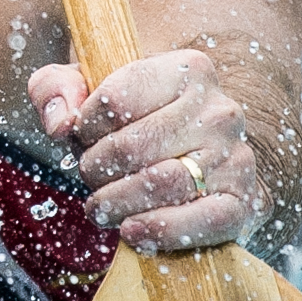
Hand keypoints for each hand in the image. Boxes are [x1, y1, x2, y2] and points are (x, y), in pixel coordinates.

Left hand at [29, 49, 266, 251]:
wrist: (195, 155)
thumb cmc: (134, 120)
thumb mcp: (89, 89)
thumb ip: (56, 88)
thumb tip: (60, 123)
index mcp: (187, 69)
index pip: (112, 100)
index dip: (84, 127)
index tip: (85, 137)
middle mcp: (219, 109)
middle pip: (130, 148)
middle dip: (95, 171)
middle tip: (91, 178)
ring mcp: (236, 156)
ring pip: (160, 184)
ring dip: (115, 204)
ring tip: (103, 206)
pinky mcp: (245, 202)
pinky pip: (201, 222)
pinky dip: (158, 231)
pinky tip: (131, 230)